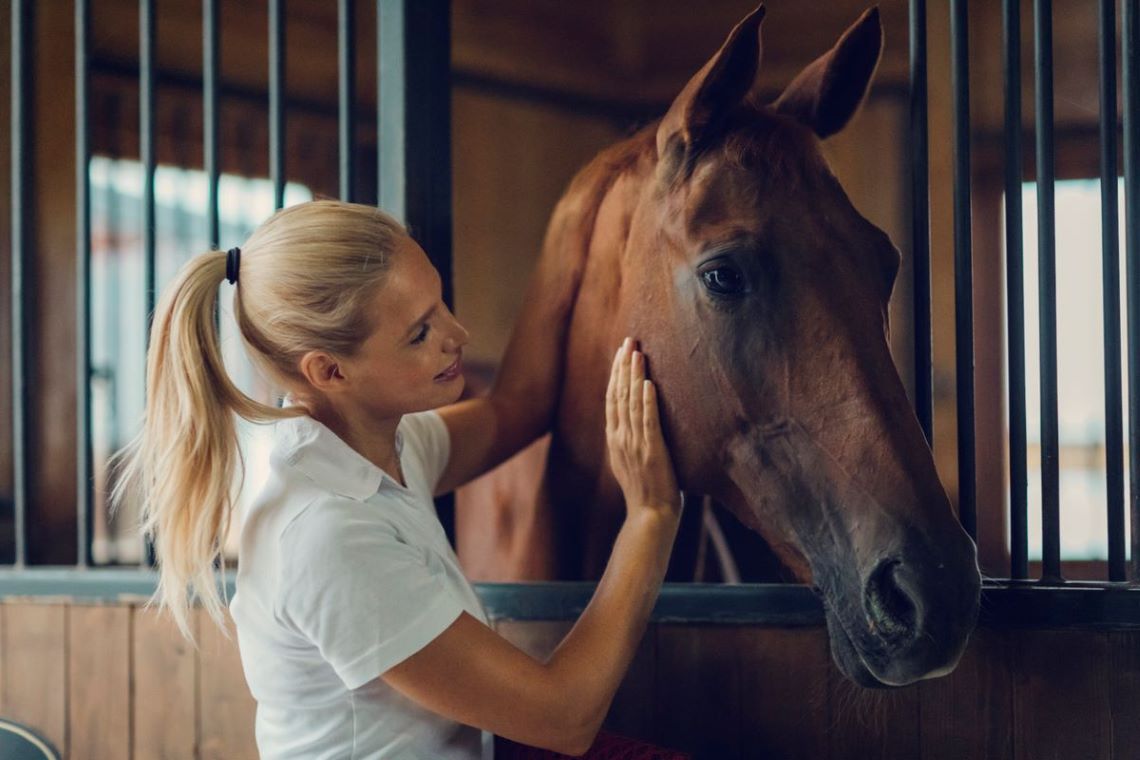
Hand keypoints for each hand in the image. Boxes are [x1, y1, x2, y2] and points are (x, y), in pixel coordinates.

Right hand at [605, 337, 680, 522]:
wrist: (649, 516)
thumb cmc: (645, 491)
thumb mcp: (629, 461)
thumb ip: (628, 440)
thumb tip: (632, 422)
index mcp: (614, 438)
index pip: (612, 398)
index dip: (616, 373)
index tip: (621, 351)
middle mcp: (620, 438)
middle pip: (619, 394)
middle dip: (623, 365)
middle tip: (629, 340)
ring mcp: (635, 444)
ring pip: (631, 403)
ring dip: (634, 376)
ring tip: (637, 352)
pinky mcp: (652, 451)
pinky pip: (648, 422)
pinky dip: (647, 402)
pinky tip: (648, 384)